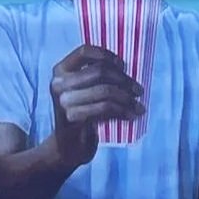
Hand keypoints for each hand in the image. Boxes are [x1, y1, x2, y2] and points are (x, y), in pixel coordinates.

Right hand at [47, 43, 144, 169]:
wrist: (67, 146)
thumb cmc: (81, 113)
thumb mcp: (82, 90)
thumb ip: (95, 76)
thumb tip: (124, 69)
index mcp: (60, 70)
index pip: (84, 52)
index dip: (106, 55)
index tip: (122, 66)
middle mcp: (59, 83)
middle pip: (99, 71)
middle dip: (124, 80)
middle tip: (139, 90)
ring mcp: (64, 101)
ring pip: (105, 91)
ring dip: (127, 98)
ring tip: (139, 106)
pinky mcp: (73, 118)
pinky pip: (105, 108)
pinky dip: (123, 111)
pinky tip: (132, 115)